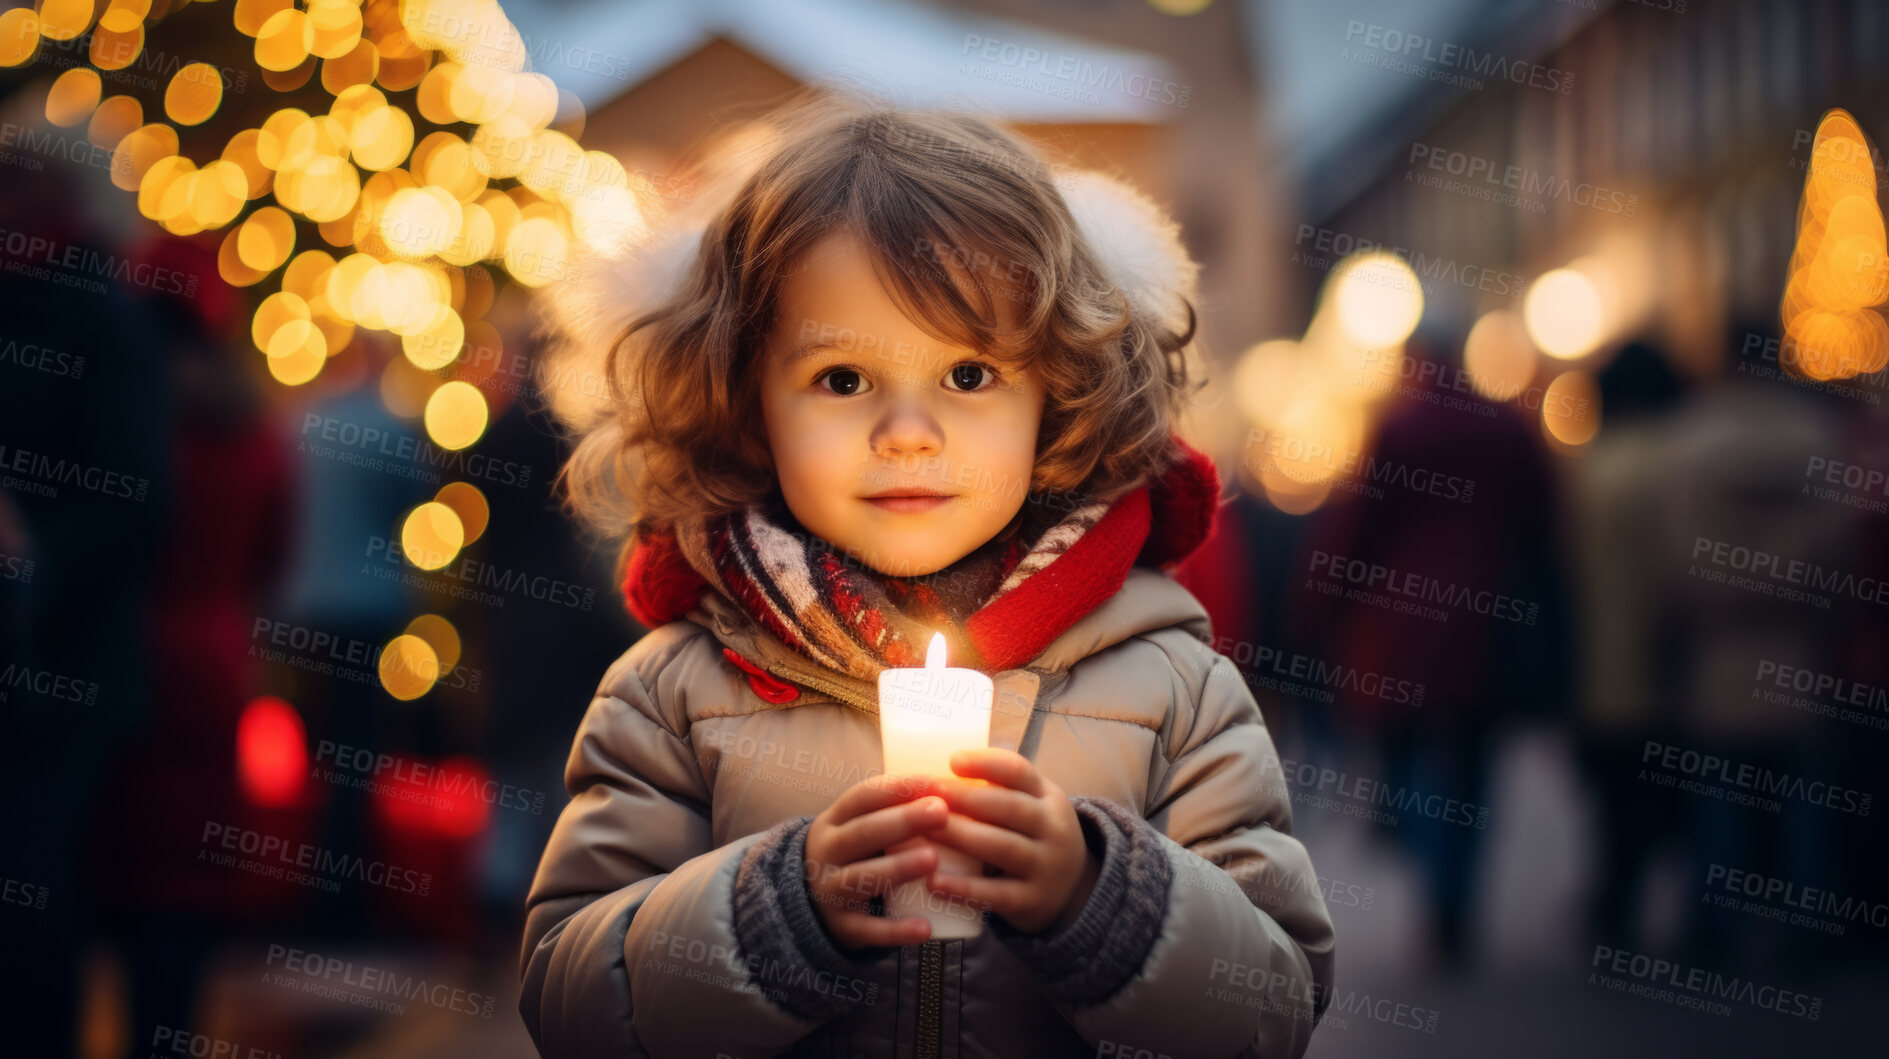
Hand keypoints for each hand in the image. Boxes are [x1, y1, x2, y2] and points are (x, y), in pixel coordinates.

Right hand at [804, 773, 949, 949]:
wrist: (810, 905)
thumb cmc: (855, 856)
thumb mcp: (859, 828)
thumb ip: (893, 810)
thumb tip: (952, 786)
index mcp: (834, 822)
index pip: (862, 797)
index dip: (898, 788)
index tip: (936, 783)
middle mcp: (827, 853)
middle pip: (862, 833)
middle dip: (903, 821)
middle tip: (942, 811)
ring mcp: (830, 891)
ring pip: (860, 878)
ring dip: (897, 868)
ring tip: (932, 859)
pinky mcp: (842, 927)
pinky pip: (869, 930)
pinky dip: (896, 931)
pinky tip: (926, 928)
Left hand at [922, 748, 1101, 934]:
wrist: (1072, 890)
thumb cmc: (1032, 837)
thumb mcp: (1031, 806)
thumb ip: (996, 789)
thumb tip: (934, 770)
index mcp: (1048, 797)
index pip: (1020, 772)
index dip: (986, 764)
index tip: (953, 760)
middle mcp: (1053, 829)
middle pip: (1010, 807)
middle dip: (966, 798)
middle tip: (928, 795)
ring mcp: (1045, 866)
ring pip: (1003, 847)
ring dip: (961, 836)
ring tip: (923, 831)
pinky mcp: (1031, 901)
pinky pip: (995, 894)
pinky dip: (963, 888)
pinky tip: (933, 881)